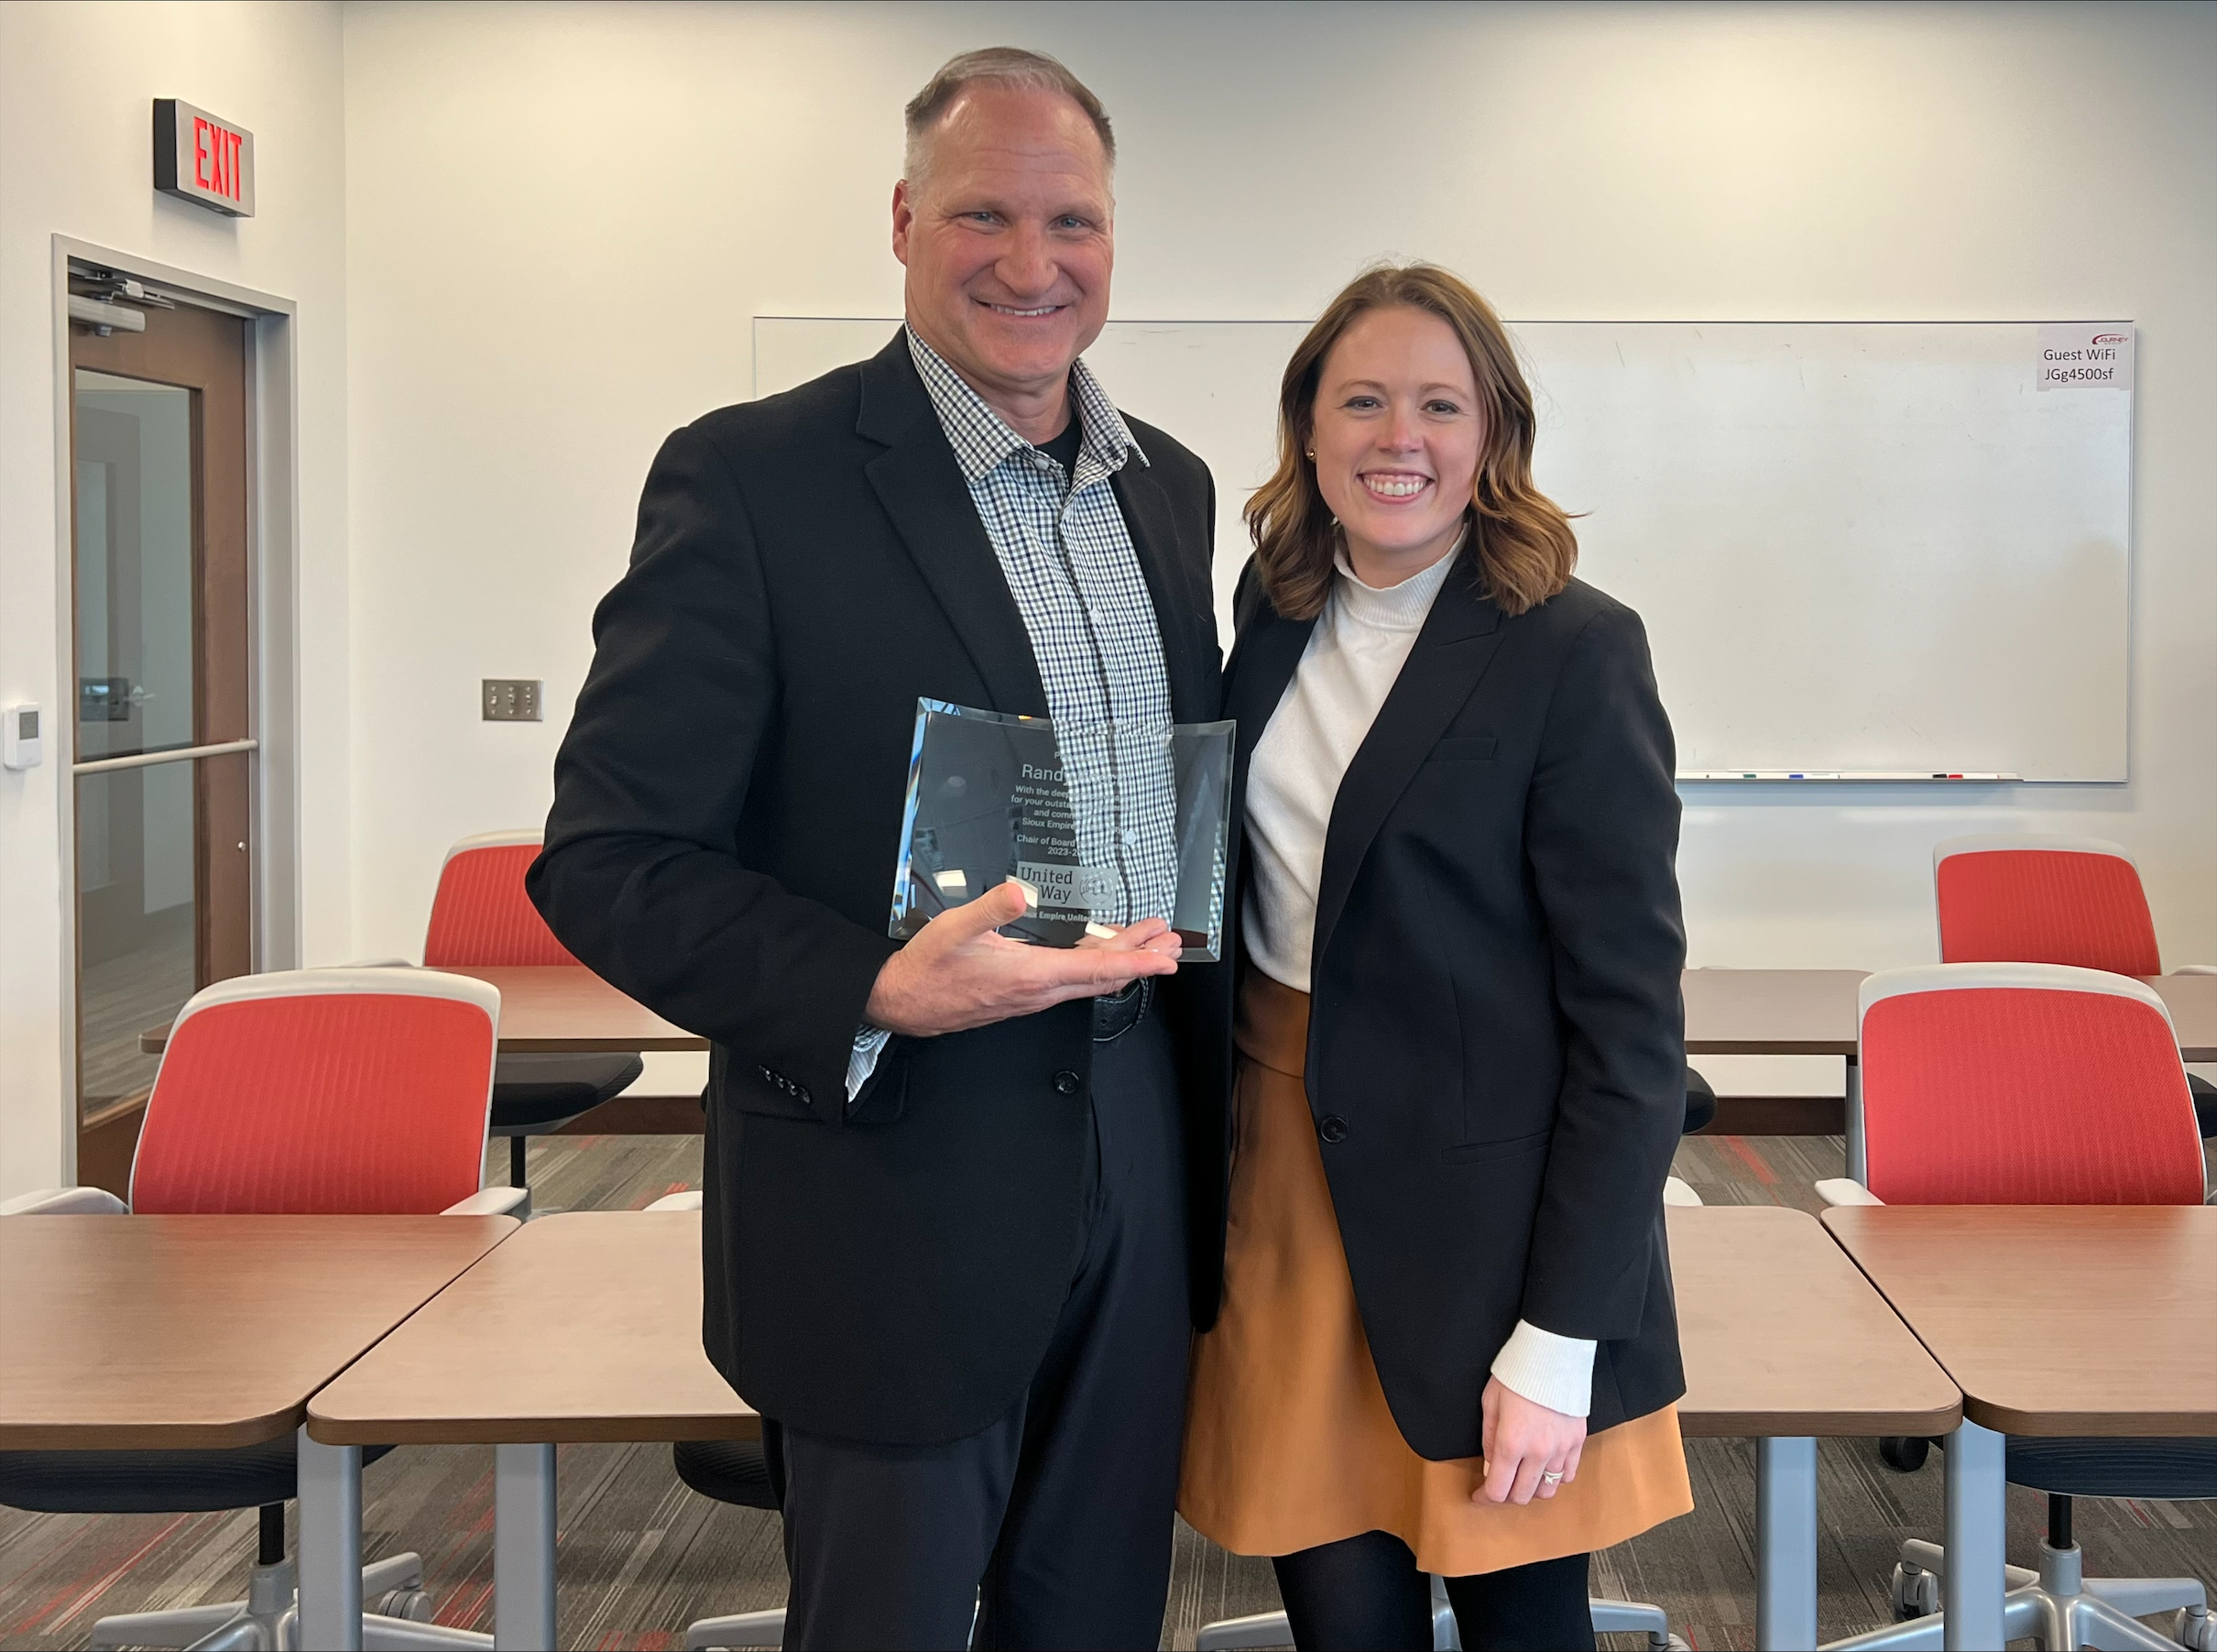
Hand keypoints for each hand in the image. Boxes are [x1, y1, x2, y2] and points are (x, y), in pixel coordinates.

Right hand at [864, 880, 1178, 1037]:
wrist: (903, 1003)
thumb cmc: (927, 969)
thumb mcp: (954, 929)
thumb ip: (990, 908)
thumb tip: (1018, 894)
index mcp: (1030, 975)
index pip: (1097, 968)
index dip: (1137, 962)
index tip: (1166, 959)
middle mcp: (1039, 991)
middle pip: (1103, 976)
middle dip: (1142, 958)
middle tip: (1172, 943)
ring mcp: (1033, 997)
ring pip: (1090, 980)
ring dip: (1122, 961)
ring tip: (1149, 944)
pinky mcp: (1024, 995)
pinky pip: (1072, 982)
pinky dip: (1097, 965)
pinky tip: (1100, 953)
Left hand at [1476, 1376, 1585, 1505]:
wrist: (1552, 1355)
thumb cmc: (1516, 1375)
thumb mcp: (1490, 1404)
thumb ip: (1490, 1441)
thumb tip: (1491, 1469)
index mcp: (1511, 1443)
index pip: (1498, 1489)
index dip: (1485, 1497)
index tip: (1479, 1495)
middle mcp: (1538, 1452)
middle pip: (1522, 1495)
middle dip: (1506, 1495)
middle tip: (1500, 1484)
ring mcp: (1561, 1449)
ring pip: (1547, 1490)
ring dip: (1532, 1489)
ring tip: (1523, 1477)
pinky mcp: (1577, 1442)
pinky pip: (1568, 1475)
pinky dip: (1555, 1477)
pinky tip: (1545, 1467)